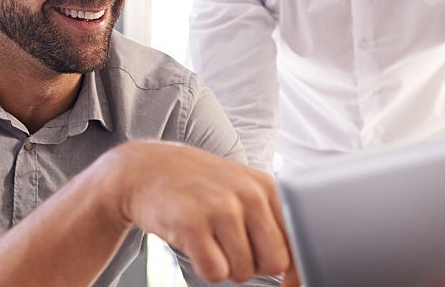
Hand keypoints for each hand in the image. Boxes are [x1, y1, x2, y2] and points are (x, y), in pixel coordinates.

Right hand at [98, 141, 293, 283]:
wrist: (146, 169)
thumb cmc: (199, 185)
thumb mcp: (242, 189)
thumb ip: (270, 220)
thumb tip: (295, 269)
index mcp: (267, 187)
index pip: (298, 240)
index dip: (294, 270)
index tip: (288, 283)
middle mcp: (248, 195)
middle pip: (275, 262)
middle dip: (256, 266)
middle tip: (233, 249)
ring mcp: (220, 208)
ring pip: (244, 271)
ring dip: (227, 266)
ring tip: (210, 240)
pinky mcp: (192, 224)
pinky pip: (215, 273)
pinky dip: (205, 269)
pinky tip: (196, 244)